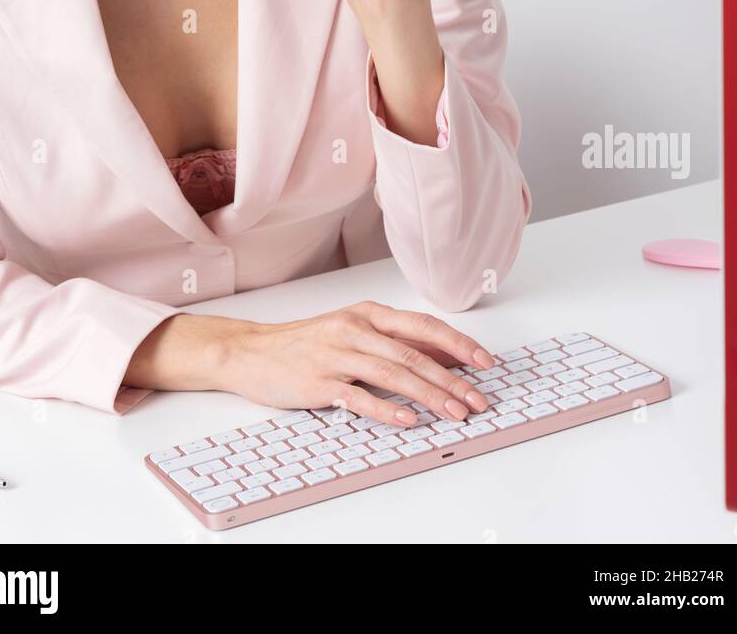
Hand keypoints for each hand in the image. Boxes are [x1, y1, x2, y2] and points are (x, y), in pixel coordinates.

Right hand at [212, 299, 495, 426]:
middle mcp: (355, 329)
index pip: (422, 327)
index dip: (457, 344)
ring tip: (455, 414)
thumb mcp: (351, 330)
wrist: (251, 351)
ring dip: (429, 396)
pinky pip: (359, 397)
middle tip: (478, 399)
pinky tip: (408, 422)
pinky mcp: (319, 383)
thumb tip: (444, 356)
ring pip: (393, 375)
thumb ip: (392, 341)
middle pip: (413, 354)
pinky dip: (387, 410)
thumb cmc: (306, 343)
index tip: (485, 362)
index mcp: (366, 313)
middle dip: (452, 379)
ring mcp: (336, 356)